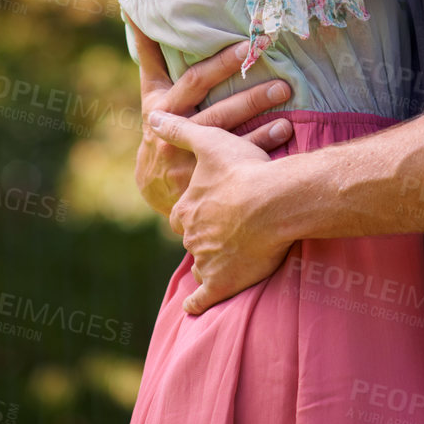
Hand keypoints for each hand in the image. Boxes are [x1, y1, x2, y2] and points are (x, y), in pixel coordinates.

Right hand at [128, 17, 293, 217]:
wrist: (154, 184)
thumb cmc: (158, 125)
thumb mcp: (151, 94)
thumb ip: (149, 55)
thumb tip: (133, 9)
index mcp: (164, 108)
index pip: (195, 81)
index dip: (220, 65)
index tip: (246, 48)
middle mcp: (176, 134)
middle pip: (218, 114)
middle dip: (252, 98)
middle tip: (283, 84)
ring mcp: (192, 161)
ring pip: (231, 141)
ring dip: (263, 126)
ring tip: (289, 112)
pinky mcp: (208, 181)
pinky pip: (239, 165)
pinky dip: (264, 149)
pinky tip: (286, 134)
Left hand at [152, 114, 291, 313]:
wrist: (272, 202)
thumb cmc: (244, 170)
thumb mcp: (209, 141)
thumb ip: (179, 130)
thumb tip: (151, 117)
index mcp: (186, 207)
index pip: (183, 212)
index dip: (195, 210)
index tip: (208, 207)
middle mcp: (191, 235)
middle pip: (192, 238)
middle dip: (203, 236)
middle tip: (223, 230)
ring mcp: (205, 261)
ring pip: (200, 264)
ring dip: (208, 262)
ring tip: (225, 257)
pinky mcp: (221, 283)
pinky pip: (202, 299)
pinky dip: (196, 303)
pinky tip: (194, 306)